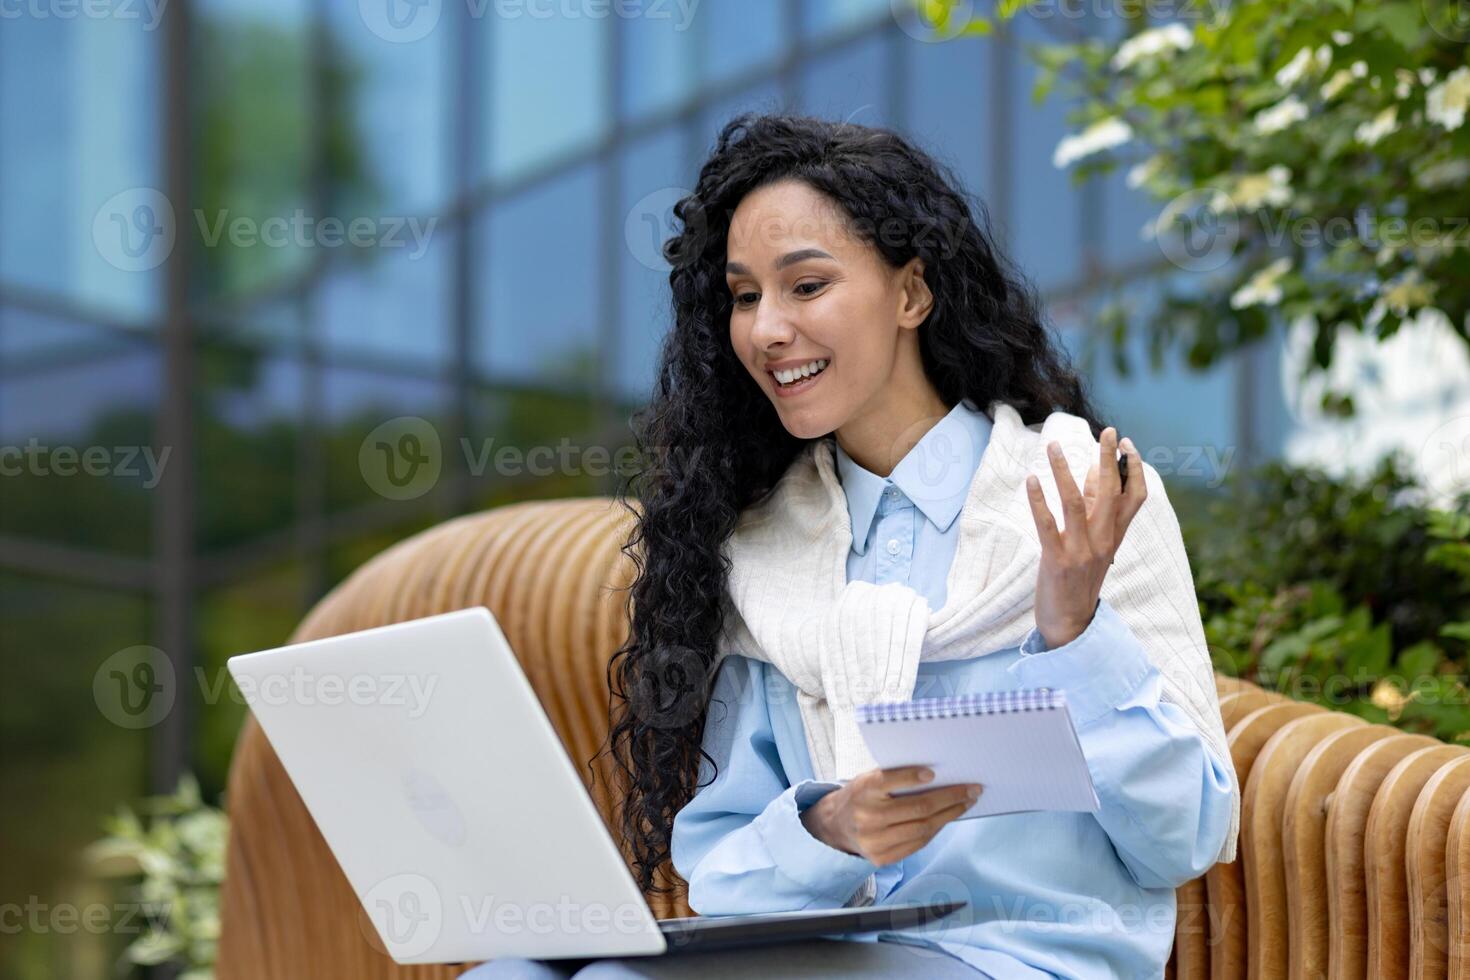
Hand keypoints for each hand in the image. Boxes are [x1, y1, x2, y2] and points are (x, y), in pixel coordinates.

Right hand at [799, 766, 981, 865]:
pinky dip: (936, 829)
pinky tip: (948, 818)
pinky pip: (918, 843)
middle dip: (950, 798)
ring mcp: (875, 841)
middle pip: (917, 808)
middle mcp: (868, 817)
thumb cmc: (861, 795)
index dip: (911, 777)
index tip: (933, 772)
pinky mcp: (882, 858)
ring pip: (923, 828)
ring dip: (950, 815)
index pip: (888, 781)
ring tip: (967, 803)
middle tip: (972, 789)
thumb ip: (895, 777)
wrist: (836, 825)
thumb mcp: (869, 779)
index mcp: (863, 790)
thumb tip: (938, 776)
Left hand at [1024, 427, 1146, 648]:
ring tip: (1053, 446)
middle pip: (1112, 493)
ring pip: (1077, 503)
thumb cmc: (1078, 579)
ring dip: (1064, 471)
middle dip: (1110, 459)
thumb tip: (1093, 472)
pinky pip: (1047, 525)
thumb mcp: (1094, 545)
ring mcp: (1082, 552)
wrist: (1070, 625)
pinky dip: (1039, 500)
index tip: (1125, 442)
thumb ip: (1094, 511)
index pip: (1135, 497)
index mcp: (1115, 537)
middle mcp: (1104, 542)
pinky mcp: (1058, 561)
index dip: (1133, 468)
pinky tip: (1032, 480)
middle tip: (1107, 431)